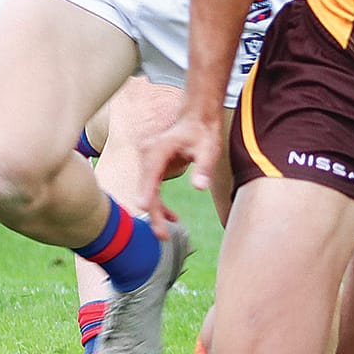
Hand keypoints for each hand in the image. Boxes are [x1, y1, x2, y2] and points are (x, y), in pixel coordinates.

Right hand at [141, 108, 223, 234]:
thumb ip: (204, 168)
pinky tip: (171, 217)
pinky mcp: (152, 167)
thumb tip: (200, 188)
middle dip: (152, 213)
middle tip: (162, 236)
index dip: (147, 192)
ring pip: (147, 191)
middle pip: (146, 187)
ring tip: (166, 233)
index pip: (150, 174)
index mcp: (158, 149)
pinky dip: (158, 203)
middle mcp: (148, 154)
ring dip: (155, 212)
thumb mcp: (208, 150)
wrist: (196, 118)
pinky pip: (151, 188)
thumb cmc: (202, 132)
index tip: (144, 208)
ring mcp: (147, 161)